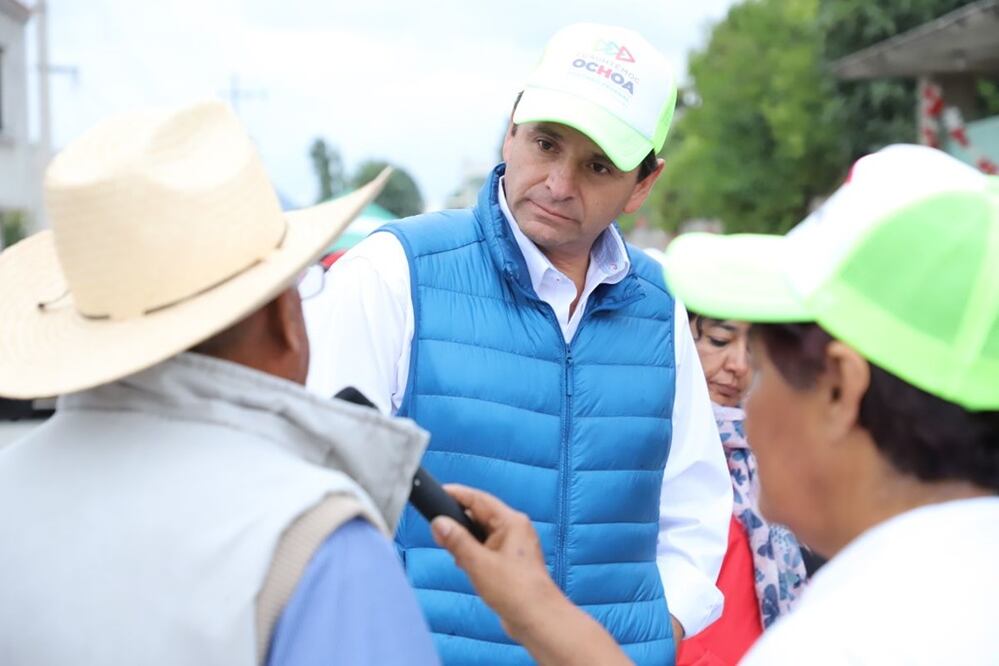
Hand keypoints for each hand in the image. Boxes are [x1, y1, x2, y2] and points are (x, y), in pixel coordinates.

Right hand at [429, 484, 559, 639]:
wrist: (537, 619)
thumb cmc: (516, 590)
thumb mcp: (478, 563)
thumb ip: (457, 541)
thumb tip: (439, 523)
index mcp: (511, 522)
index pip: (478, 499)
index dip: (456, 494)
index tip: (438, 493)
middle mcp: (514, 529)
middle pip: (479, 516)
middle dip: (458, 524)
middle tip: (438, 532)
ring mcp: (513, 545)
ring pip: (481, 534)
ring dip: (465, 542)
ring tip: (455, 555)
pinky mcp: (510, 561)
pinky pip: (486, 549)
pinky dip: (473, 554)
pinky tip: (466, 566)